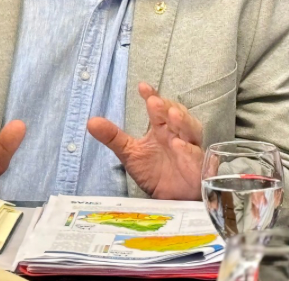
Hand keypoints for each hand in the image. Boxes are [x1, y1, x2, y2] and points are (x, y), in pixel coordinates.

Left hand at [88, 82, 202, 199]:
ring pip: (191, 129)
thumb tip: (90, 122)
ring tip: (172, 115)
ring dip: (183, 121)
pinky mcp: (198, 167)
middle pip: (177, 115)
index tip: (143, 87)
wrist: (172, 200)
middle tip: (154, 102)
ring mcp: (189, 149)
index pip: (158, 108)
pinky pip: (195, 156)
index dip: (152, 96)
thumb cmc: (155, 172)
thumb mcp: (130, 154)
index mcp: (161, 128)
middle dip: (167, 107)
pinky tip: (178, 145)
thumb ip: (113, 137)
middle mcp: (177, 134)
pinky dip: (188, 150)